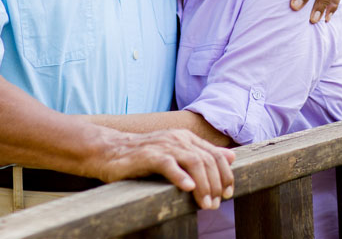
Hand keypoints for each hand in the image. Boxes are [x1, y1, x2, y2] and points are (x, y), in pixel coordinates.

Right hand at [92, 128, 234, 210]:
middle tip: (215, 205)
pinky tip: (187, 188)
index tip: (228, 194)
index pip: (215, 154)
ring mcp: (163, 145)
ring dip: (203, 185)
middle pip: (208, 160)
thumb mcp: (176, 153)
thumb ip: (203, 154)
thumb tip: (231, 156)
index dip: (226, 175)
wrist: (110, 151)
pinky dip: (180, 175)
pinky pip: (168, 164)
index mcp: (186, 138)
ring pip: (193, 161)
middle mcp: (178, 138)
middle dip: (216, 184)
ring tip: (205, 204)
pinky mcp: (148, 155)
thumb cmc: (143, 156)